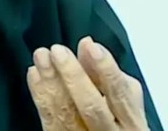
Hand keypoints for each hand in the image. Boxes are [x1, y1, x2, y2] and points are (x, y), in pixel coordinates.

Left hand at [26, 37, 148, 129]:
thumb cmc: (117, 123)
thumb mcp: (120, 101)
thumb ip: (103, 74)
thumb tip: (87, 44)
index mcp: (131, 121)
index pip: (121, 93)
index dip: (106, 69)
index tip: (92, 47)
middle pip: (91, 106)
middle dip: (73, 75)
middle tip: (58, 51)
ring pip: (66, 112)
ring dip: (50, 81)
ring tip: (42, 57)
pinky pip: (49, 119)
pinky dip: (41, 94)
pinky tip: (35, 74)